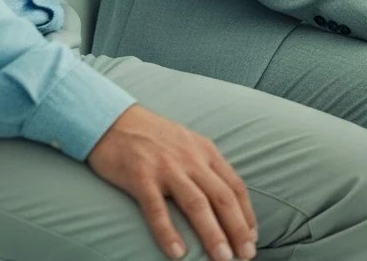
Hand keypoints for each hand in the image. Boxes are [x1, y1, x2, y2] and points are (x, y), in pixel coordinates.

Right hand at [87, 105, 256, 260]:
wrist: (113, 120)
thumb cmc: (153, 137)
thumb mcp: (188, 144)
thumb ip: (205, 167)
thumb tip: (223, 199)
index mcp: (206, 152)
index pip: (235, 186)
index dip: (247, 214)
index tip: (252, 238)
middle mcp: (191, 159)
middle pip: (222, 197)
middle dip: (238, 228)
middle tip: (247, 254)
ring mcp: (166, 168)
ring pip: (196, 204)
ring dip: (212, 233)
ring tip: (222, 258)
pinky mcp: (140, 177)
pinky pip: (156, 209)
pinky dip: (168, 232)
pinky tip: (177, 253)